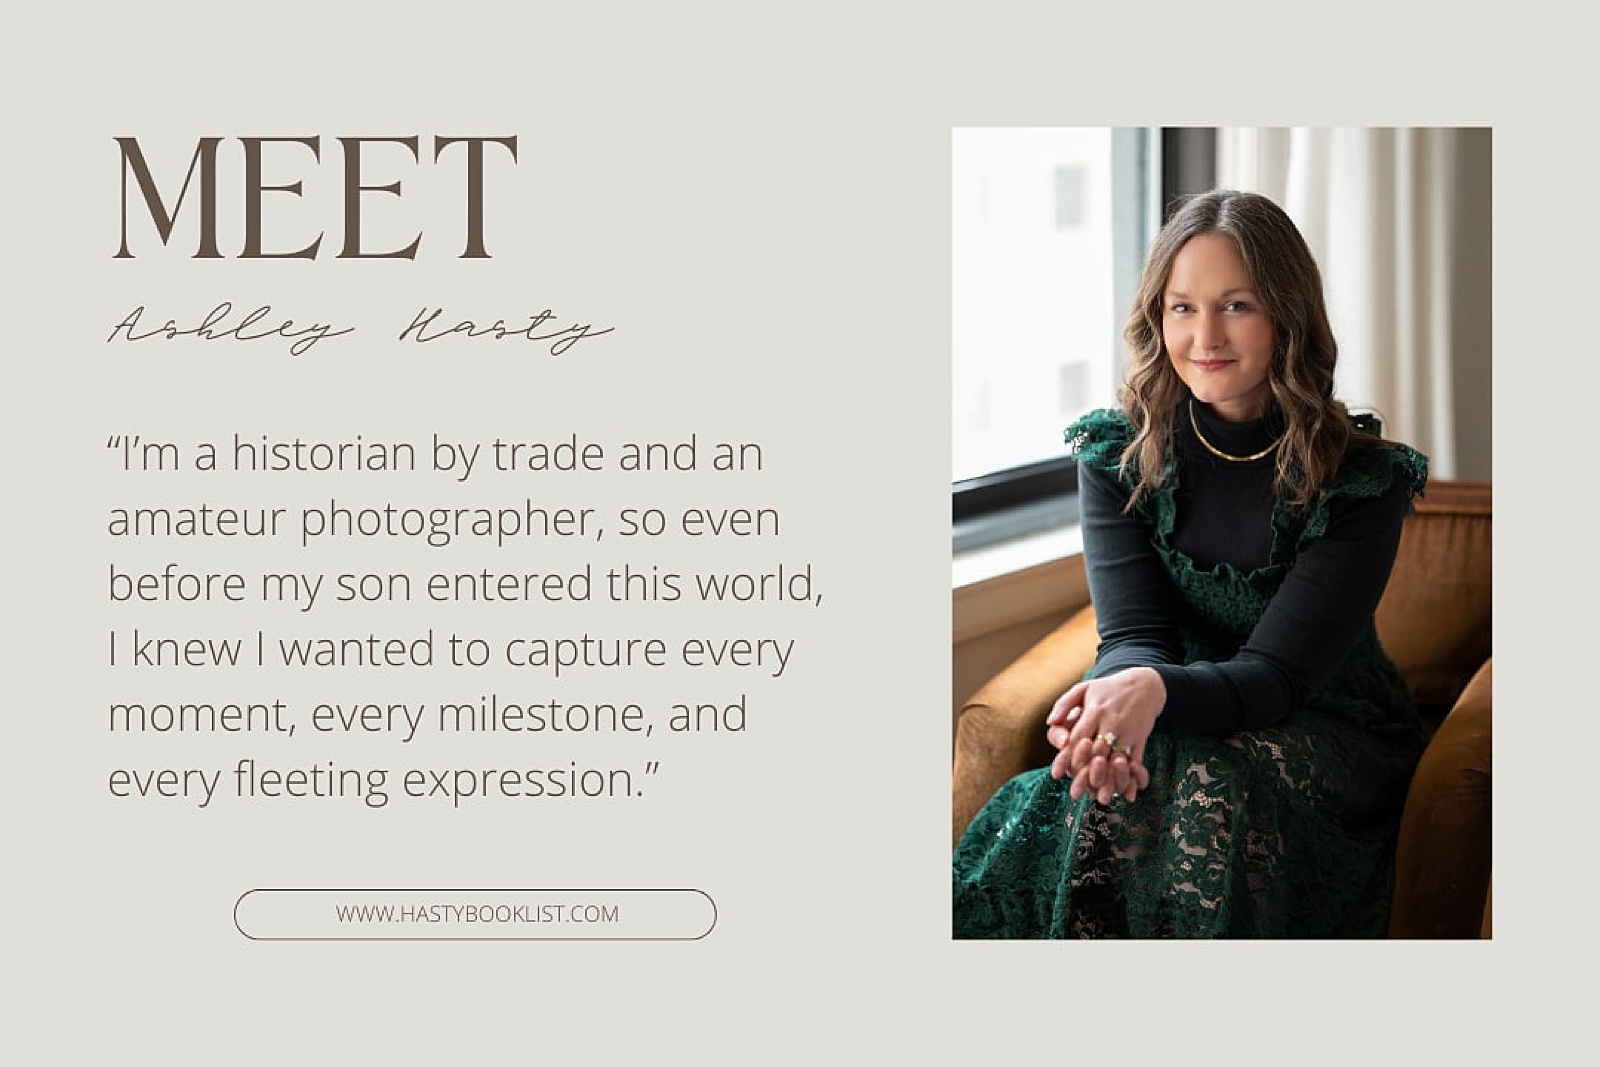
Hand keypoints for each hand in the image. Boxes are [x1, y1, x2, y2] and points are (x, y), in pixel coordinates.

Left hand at [1044, 667, 1164, 803]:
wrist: (1145, 684)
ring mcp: (1128, 731)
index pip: (1078, 737)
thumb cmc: (1108, 688)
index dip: (1067, 757)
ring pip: (1116, 760)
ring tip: (1099, 798)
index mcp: (1095, 710)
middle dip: (1085, 774)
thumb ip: (1063, 704)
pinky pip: (1136, 761)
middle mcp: (1111, 722)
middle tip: (1075, 793)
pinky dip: (1131, 778)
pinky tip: (1125, 793)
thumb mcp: (1084, 688)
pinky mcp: (1141, 738)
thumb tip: (1049, 723)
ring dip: (1108, 780)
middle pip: (1096, 753)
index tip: (1056, 774)